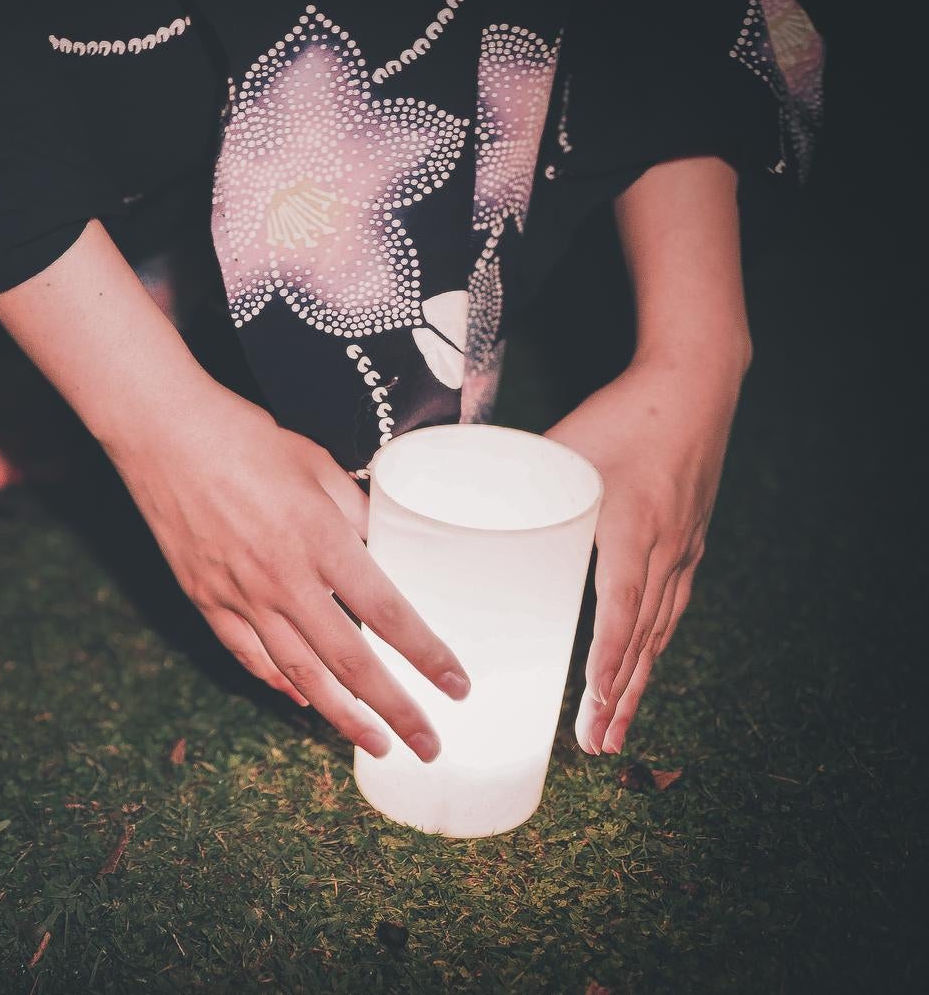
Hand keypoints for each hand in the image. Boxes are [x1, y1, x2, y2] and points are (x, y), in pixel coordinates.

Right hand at [107, 386, 471, 760]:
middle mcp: (284, 580)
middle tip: (428, 745)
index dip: (427, 656)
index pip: (389, 613)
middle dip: (395, 710)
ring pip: (300, 674)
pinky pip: (249, 656)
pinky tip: (302, 698)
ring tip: (375, 743)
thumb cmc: (244, 438)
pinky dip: (279, 684)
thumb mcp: (316, 465)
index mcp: (321, 540)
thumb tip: (381, 543)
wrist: (162, 434)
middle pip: (351, 662)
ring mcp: (241, 596)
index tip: (457, 686)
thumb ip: (354, 512)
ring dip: (342, 715)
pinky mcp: (206, 600)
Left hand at [545, 351, 744, 753]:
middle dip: (616, 697)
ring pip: (657, 633)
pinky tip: (635, 679)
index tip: (591, 700)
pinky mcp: (687, 548)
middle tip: (595, 746)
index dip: (607, 657)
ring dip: (634, 686)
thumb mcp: (561, 445)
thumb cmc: (622, 413)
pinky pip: (669, 612)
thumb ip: (507, 477)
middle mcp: (663, 549)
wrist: (696, 387)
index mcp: (630, 526)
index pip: (619, 604)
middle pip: (641, 637)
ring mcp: (682, 551)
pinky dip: (650, 652)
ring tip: (612, 735)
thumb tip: (437, 497)